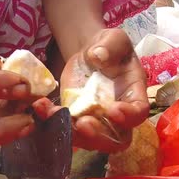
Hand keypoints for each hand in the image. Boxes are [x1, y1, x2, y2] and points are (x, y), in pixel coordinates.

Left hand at [34, 29, 148, 151]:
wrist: (90, 53)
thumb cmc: (109, 47)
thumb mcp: (113, 39)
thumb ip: (110, 46)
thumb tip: (98, 56)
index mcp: (133, 94)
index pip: (138, 113)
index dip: (129, 117)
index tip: (113, 110)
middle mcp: (117, 115)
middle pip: (115, 139)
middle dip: (98, 136)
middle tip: (82, 124)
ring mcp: (95, 120)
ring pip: (87, 139)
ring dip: (70, 133)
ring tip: (53, 113)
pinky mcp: (74, 117)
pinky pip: (65, 127)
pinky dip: (51, 120)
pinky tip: (41, 106)